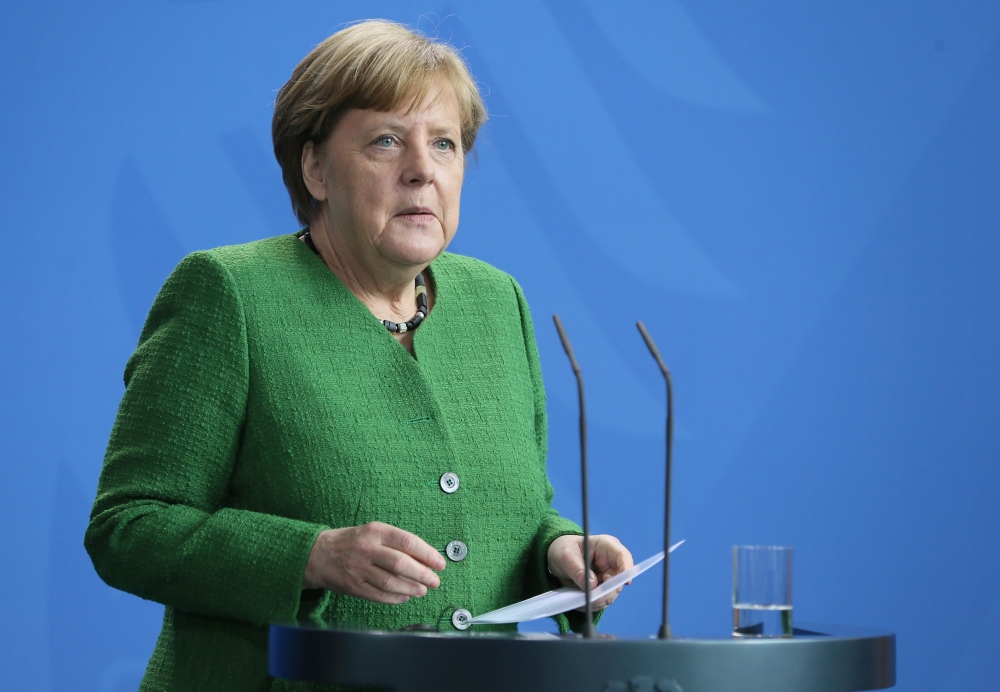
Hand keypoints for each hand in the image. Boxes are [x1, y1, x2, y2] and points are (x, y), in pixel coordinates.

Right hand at [303, 522, 445, 603]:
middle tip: (435, 581)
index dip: (428, 554)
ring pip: (391, 582)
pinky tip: (405, 597)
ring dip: (411, 588)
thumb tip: (426, 559)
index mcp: (375, 531)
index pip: (408, 542)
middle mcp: (366, 548)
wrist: (317, 554)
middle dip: (422, 574)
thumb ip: (397, 543)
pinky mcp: (353, 586)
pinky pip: (379, 595)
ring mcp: (359, 569)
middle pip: (401, 563)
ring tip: (422, 590)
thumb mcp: (373, 532)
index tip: (440, 563)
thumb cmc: (352, 542)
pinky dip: (396, 598)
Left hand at [547, 534, 633, 610]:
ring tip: (580, 599)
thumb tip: (593, 586)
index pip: (622, 556)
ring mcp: (607, 577)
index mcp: (606, 547)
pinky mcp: (601, 589)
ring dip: (597, 600)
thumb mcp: (566, 556)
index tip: (626, 583)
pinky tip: (579, 601)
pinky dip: (591, 604)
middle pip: (618, 581)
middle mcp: (611, 563)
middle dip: (606, 592)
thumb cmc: (563, 550)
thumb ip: (579, 570)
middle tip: (590, 598)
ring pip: (611, 594)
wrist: (557, 558)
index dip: (627, 569)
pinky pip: (601, 601)